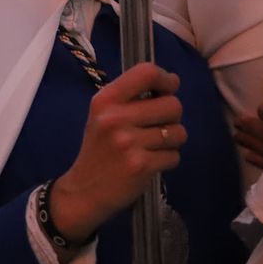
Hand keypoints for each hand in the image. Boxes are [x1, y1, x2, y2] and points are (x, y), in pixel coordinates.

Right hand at [48, 63, 183, 244]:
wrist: (84, 190)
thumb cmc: (98, 149)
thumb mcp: (103, 116)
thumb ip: (132, 97)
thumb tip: (172, 82)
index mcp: (105, 100)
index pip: (145, 73)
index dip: (165, 79)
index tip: (168, 89)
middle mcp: (115, 117)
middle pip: (172, 105)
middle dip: (173, 117)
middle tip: (157, 127)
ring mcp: (128, 142)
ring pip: (178, 132)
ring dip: (172, 141)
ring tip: (152, 147)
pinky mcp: (141, 165)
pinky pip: (174, 156)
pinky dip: (167, 160)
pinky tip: (150, 163)